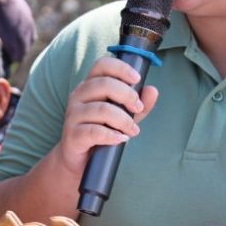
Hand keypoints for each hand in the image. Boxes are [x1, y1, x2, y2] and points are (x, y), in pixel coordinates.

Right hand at [54, 56, 160, 175]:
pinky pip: (95, 131)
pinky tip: (121, 139)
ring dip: (124, 120)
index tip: (137, 79)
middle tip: (139, 108)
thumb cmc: (102, 132)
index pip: (102, 65)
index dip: (121, 68)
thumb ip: (139, 104)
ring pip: (102, 109)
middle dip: (128, 95)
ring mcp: (73, 115)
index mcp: (89, 86)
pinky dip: (113, 136)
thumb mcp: (124, 116)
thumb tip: (152, 90)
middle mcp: (78, 96)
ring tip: (133, 131)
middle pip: (104, 84)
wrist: (80, 161)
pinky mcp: (72, 135)